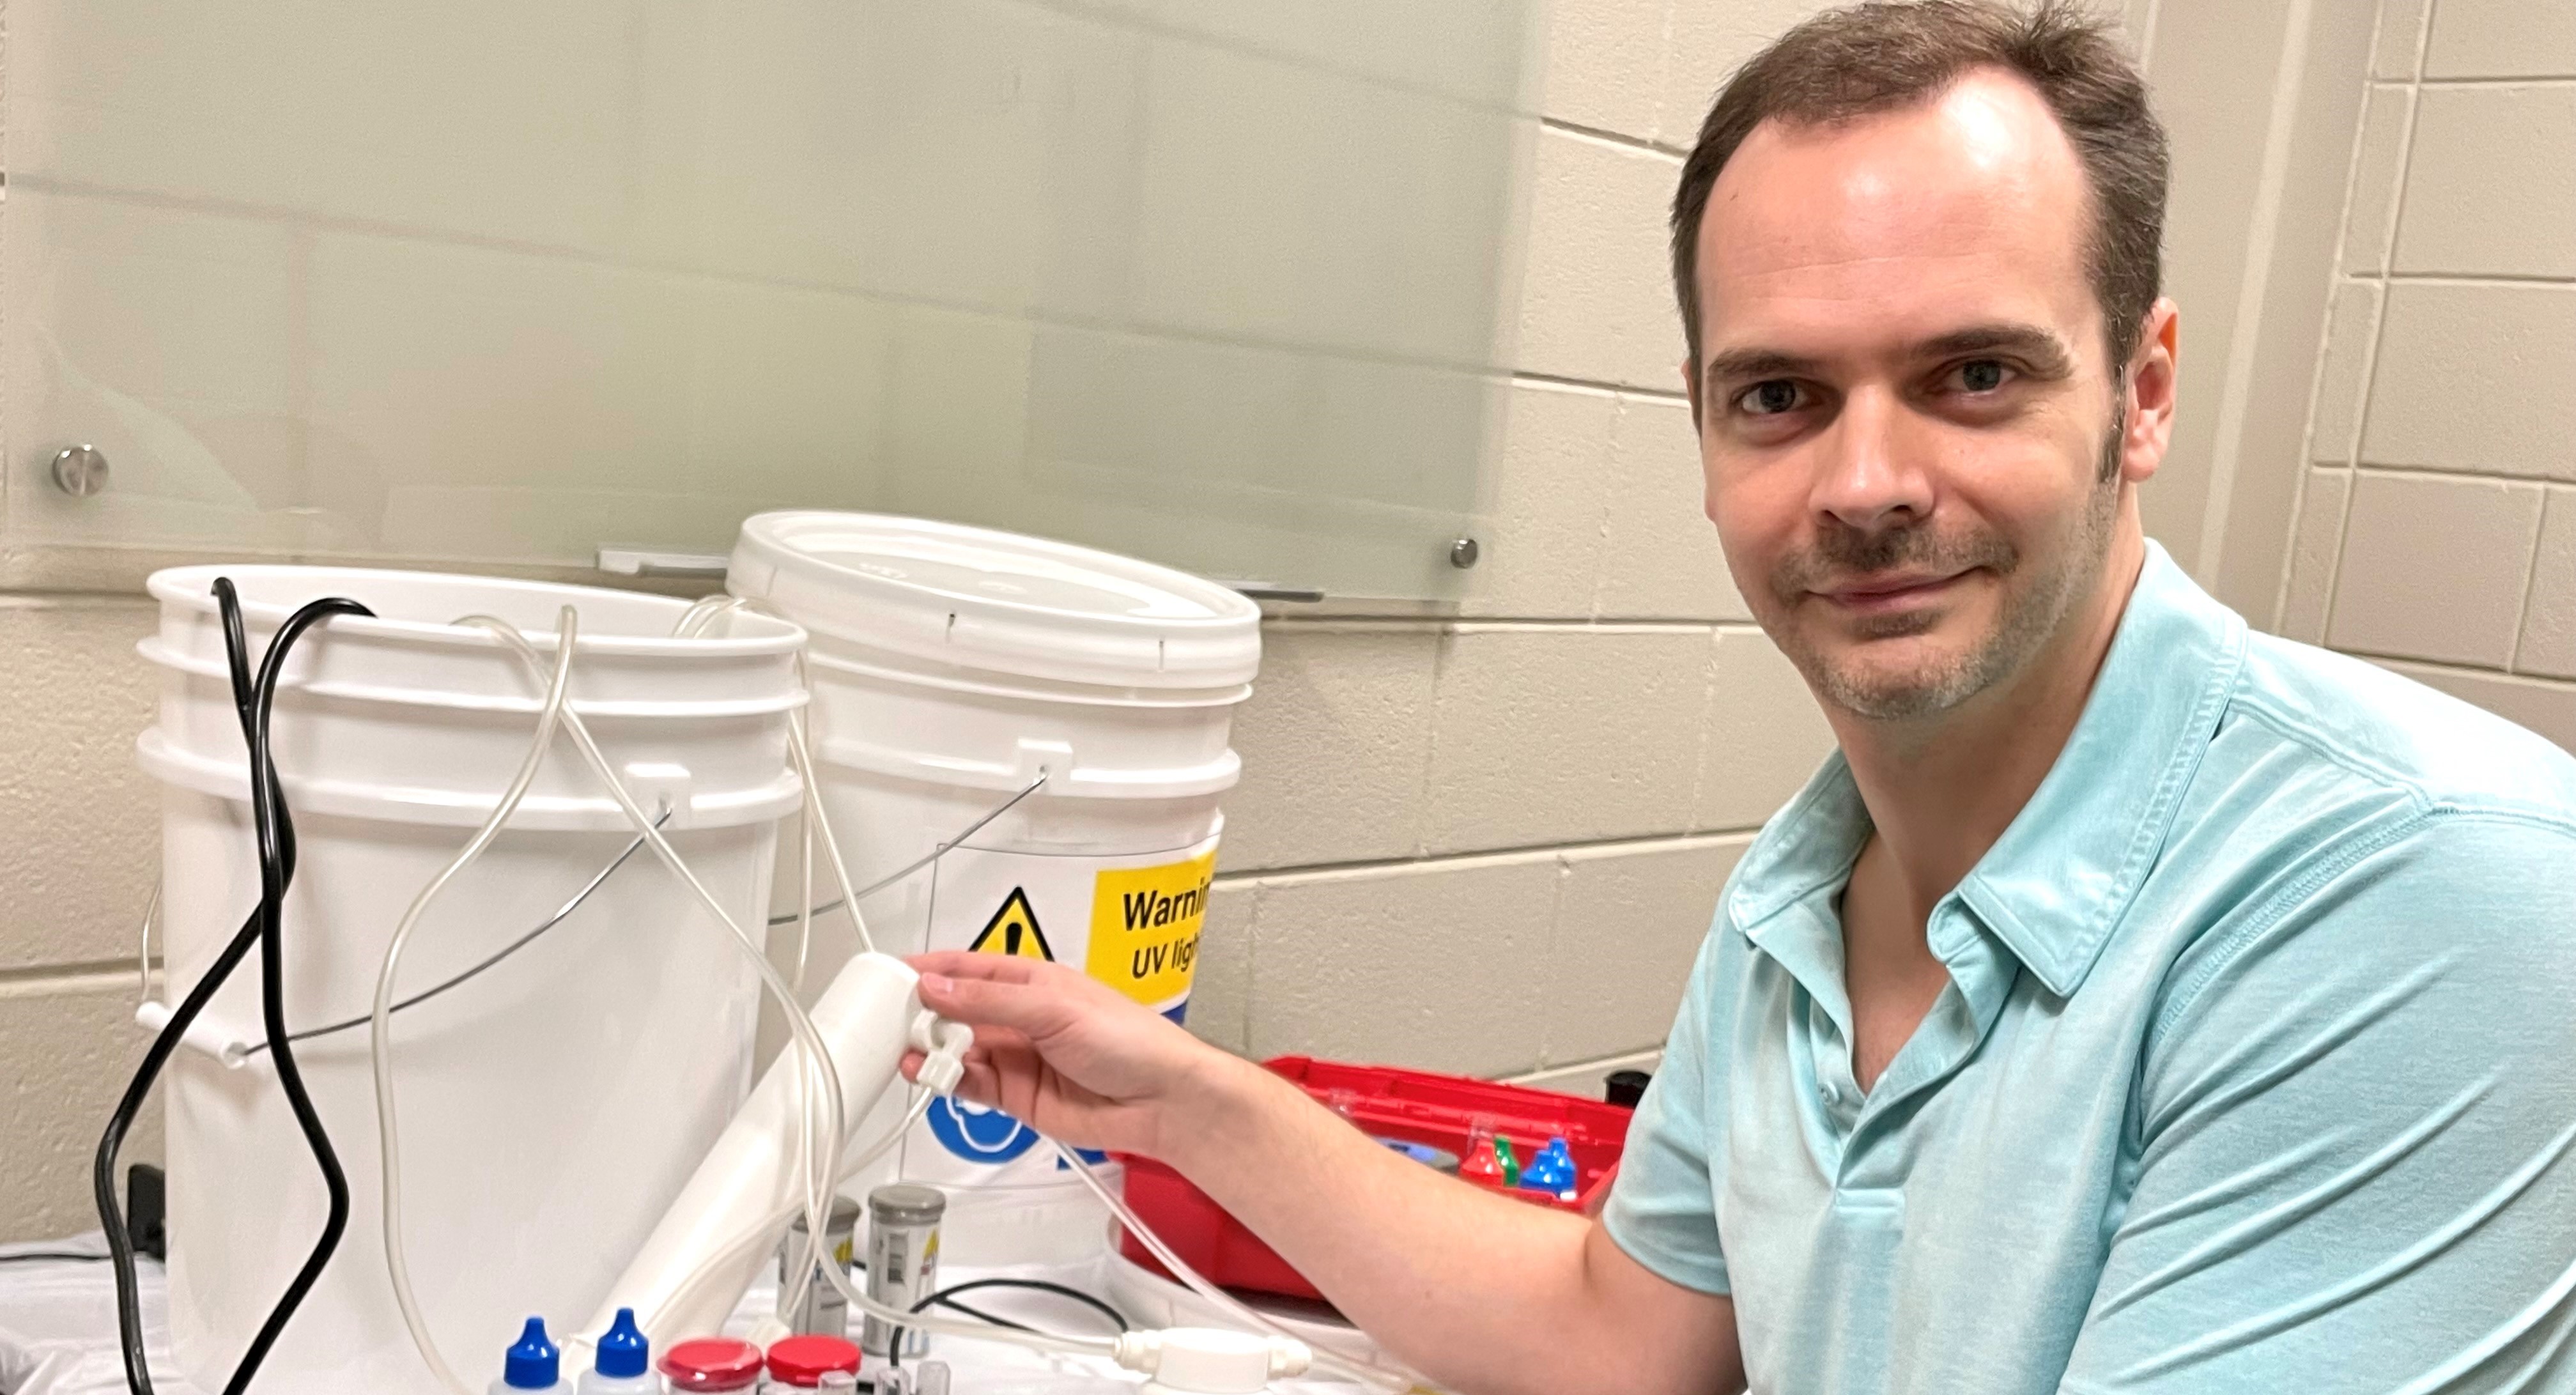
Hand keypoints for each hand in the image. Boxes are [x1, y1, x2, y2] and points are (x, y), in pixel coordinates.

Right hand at [900, 951, 1240, 1158]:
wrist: (1162, 1101)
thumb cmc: (1130, 1041)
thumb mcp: (1054, 1008)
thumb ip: (989, 1000)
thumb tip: (937, 987)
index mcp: (1031, 981)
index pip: (967, 968)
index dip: (929, 971)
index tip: (891, 976)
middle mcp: (1019, 1017)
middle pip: (954, 1011)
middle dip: (922, 1015)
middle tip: (891, 1022)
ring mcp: (1016, 1057)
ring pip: (956, 1050)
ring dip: (929, 1050)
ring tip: (908, 1051)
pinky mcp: (1016, 1095)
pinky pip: (968, 1084)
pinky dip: (945, 1080)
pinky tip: (928, 1074)